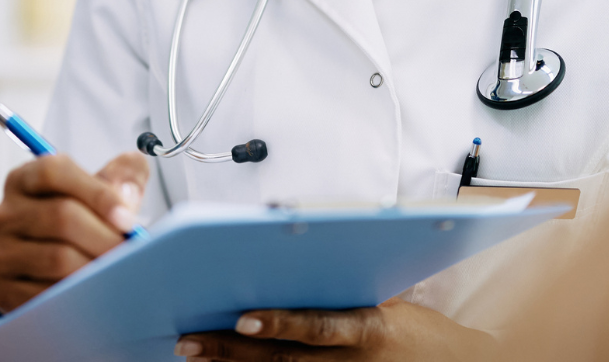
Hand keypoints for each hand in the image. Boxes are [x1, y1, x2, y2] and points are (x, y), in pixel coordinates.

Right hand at [0, 150, 147, 311]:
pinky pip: (46, 294)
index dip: (96, 193)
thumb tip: (129, 189)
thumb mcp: (97, 191)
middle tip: (132, 250)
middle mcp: (4, 214)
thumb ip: (122, 176)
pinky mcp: (3, 290)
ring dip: (95, 266)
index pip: (54, 172)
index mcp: (24, 180)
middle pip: (60, 216)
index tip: (127, 218)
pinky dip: (78, 294)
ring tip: (119, 270)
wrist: (53, 270)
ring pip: (57, 258)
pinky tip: (95, 290)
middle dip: (105, 235)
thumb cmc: (79, 222)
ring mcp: (0, 253)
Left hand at [173, 298, 493, 360]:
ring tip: (193, 353)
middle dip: (232, 350)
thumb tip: (294, 256)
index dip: (280, 324)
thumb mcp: (388, 300)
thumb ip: (343, 286)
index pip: (318, 328)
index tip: (242, 317)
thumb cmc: (418, 332)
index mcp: (368, 329)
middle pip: (283, 359)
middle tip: (190, 340)